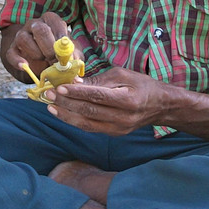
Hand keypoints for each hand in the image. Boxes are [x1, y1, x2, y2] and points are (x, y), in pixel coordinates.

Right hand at [4, 12, 78, 79]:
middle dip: (48, 45)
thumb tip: (75, 62)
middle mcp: (34, 24)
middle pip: (39, 29)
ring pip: (23, 39)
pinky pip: (11, 53)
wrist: (44, 60)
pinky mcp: (13, 48)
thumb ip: (74, 56)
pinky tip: (25, 67)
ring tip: (44, 61)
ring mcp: (21, 35)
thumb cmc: (61, 52)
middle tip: (54, 58)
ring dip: (35, 53)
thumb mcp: (71, 52)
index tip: (64, 48)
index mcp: (50, 20)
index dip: (59, 34)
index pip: (53, 20)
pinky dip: (17, 61)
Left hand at [45, 66, 162, 134]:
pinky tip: (62, 113)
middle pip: (89, 111)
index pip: (97, 96)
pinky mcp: (114, 134)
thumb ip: (98, 80)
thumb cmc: (141, 85)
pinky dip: (74, 121)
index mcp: (128, 100)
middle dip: (66, 103)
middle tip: (48, 94)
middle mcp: (123, 117)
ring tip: (50, 106)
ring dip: (66, 115)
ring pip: (86, 124)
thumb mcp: (122, 75)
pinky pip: (90, 128)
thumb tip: (74, 81)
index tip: (59, 87)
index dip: (77, 92)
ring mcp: (118, 128)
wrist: (160, 106)